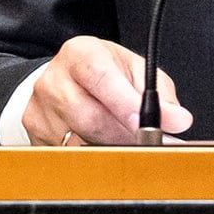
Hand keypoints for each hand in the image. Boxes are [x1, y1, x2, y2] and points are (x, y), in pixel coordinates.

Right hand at [19, 36, 191, 145]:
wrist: (65, 79)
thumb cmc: (103, 73)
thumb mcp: (134, 71)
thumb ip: (160, 93)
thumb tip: (177, 120)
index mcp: (80, 54)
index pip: (100, 78)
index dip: (124, 104)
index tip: (147, 124)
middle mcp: (54, 80)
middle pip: (89, 118)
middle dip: (124, 136)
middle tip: (149, 144)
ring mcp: (40, 110)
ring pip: (79, 143)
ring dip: (111, 150)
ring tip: (128, 145)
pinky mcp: (35, 136)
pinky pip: (69, 156)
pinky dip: (92, 158)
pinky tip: (103, 149)